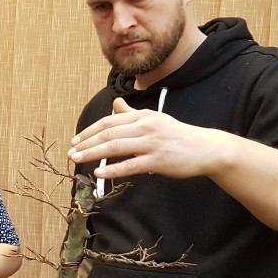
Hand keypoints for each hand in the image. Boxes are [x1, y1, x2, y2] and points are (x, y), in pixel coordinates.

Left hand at [68, 97, 228, 180]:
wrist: (206, 148)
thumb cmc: (177, 135)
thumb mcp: (154, 119)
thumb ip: (132, 114)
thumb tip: (115, 104)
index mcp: (142, 116)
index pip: (109, 122)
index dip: (89, 131)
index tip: (75, 141)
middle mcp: (145, 126)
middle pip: (108, 133)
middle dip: (86, 143)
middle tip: (70, 153)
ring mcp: (152, 143)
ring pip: (116, 147)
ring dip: (93, 154)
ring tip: (77, 160)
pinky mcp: (158, 160)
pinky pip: (131, 165)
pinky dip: (113, 168)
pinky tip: (98, 172)